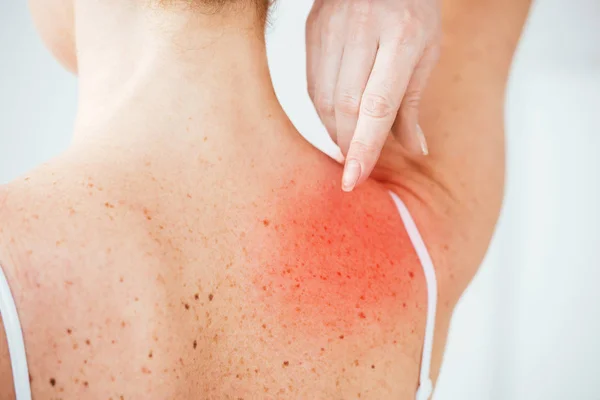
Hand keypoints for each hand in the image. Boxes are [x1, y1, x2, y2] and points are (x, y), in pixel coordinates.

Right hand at [306, 0, 440, 190]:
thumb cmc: (412, 9)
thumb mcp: (427, 49)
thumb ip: (412, 101)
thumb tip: (414, 149)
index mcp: (402, 35)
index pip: (377, 105)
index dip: (364, 147)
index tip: (354, 179)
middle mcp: (362, 29)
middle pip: (344, 106)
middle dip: (347, 143)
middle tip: (353, 165)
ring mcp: (331, 27)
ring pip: (322, 98)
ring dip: (333, 130)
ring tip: (346, 144)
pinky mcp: (312, 30)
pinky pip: (311, 84)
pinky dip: (322, 111)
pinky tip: (335, 119)